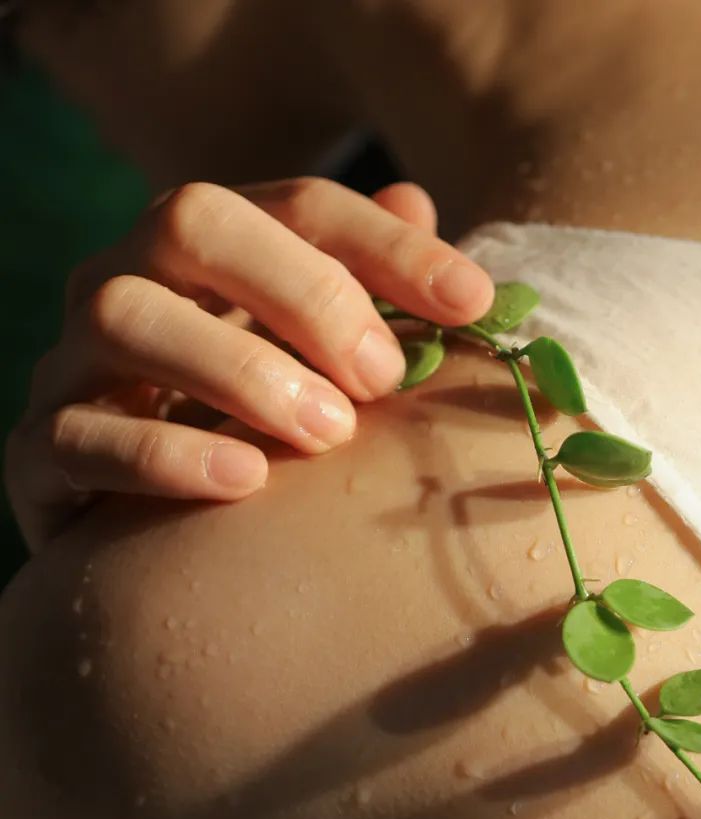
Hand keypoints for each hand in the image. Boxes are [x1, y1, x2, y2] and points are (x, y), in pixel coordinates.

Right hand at [4, 178, 493, 551]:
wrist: (137, 553)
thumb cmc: (248, 441)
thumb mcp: (318, 370)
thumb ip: (365, 294)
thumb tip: (417, 202)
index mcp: (202, 251)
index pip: (294, 205)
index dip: (386, 246)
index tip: (474, 302)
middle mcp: (126, 282)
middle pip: (191, 221)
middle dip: (301, 291)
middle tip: (381, 378)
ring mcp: (71, 365)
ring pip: (125, 318)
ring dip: (237, 369)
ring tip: (326, 434)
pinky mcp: (38, 457)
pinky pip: (81, 436)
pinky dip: (165, 454)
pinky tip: (244, 479)